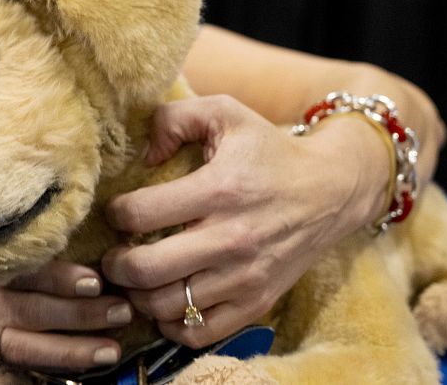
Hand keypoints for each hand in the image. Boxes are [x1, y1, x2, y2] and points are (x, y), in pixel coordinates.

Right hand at [0, 257, 132, 370]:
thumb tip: (55, 224)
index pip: (20, 271)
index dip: (59, 277)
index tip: (95, 278)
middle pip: (31, 311)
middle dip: (79, 315)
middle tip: (121, 311)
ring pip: (26, 347)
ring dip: (71, 350)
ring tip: (110, 349)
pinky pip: (12, 364)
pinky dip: (47, 367)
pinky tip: (80, 367)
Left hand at [102, 94, 387, 347]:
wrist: (332, 191)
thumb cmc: (269, 151)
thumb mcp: (225, 113)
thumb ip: (174, 117)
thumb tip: (143, 154)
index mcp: (219, 190)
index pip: (139, 214)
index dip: (115, 213)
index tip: (117, 211)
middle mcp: (231, 239)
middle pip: (145, 270)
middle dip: (114, 264)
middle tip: (114, 253)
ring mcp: (245, 277)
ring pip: (165, 307)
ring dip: (138, 295)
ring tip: (137, 277)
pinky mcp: (256, 303)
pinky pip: (197, 332)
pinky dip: (171, 323)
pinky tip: (167, 299)